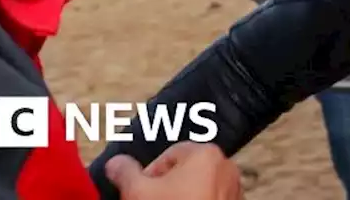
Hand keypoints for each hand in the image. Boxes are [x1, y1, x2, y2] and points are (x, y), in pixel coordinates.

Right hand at [104, 143, 241, 198]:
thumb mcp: (138, 192)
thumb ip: (125, 172)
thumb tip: (115, 164)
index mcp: (206, 154)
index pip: (169, 155)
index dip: (150, 175)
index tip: (142, 192)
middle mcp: (226, 168)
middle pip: (185, 173)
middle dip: (166, 188)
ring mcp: (234, 191)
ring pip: (198, 189)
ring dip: (182, 198)